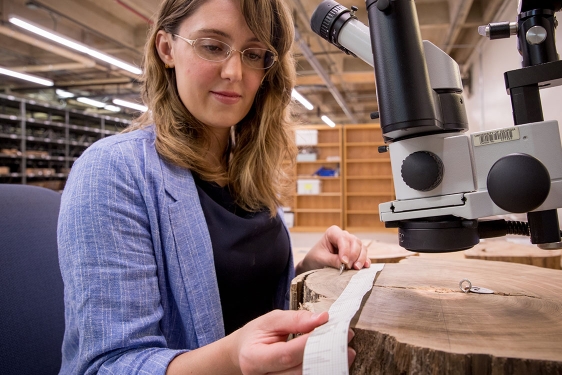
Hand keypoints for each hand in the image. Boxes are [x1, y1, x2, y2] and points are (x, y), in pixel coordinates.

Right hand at [230, 310, 355, 374]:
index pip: (286, 354)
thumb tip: (322, 318)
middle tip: (346, 341)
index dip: (310, 343)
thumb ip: (295, 320)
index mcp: (254, 358)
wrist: (243, 354)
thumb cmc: (256, 334)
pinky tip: (335, 361)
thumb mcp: (270, 320)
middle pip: (299, 371)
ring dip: (329, 366)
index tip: (330, 329)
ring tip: (346, 352)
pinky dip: (322, 371)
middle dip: (325, 355)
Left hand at [296, 225, 369, 273]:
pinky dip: (365, 260)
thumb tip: (344, 263)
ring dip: (360, 258)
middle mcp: (344, 235)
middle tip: (349, 267)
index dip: (345, 250)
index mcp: (333, 232)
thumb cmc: (315, 258)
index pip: (343, 238)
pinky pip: (364, 254)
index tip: (344, 262)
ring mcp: (351, 243)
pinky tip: (365, 266)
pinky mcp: (355, 252)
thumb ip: (332, 260)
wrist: (315, 264)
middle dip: (354, 255)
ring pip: (361, 247)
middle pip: (355, 242)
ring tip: (356, 268)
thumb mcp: (321, 259)